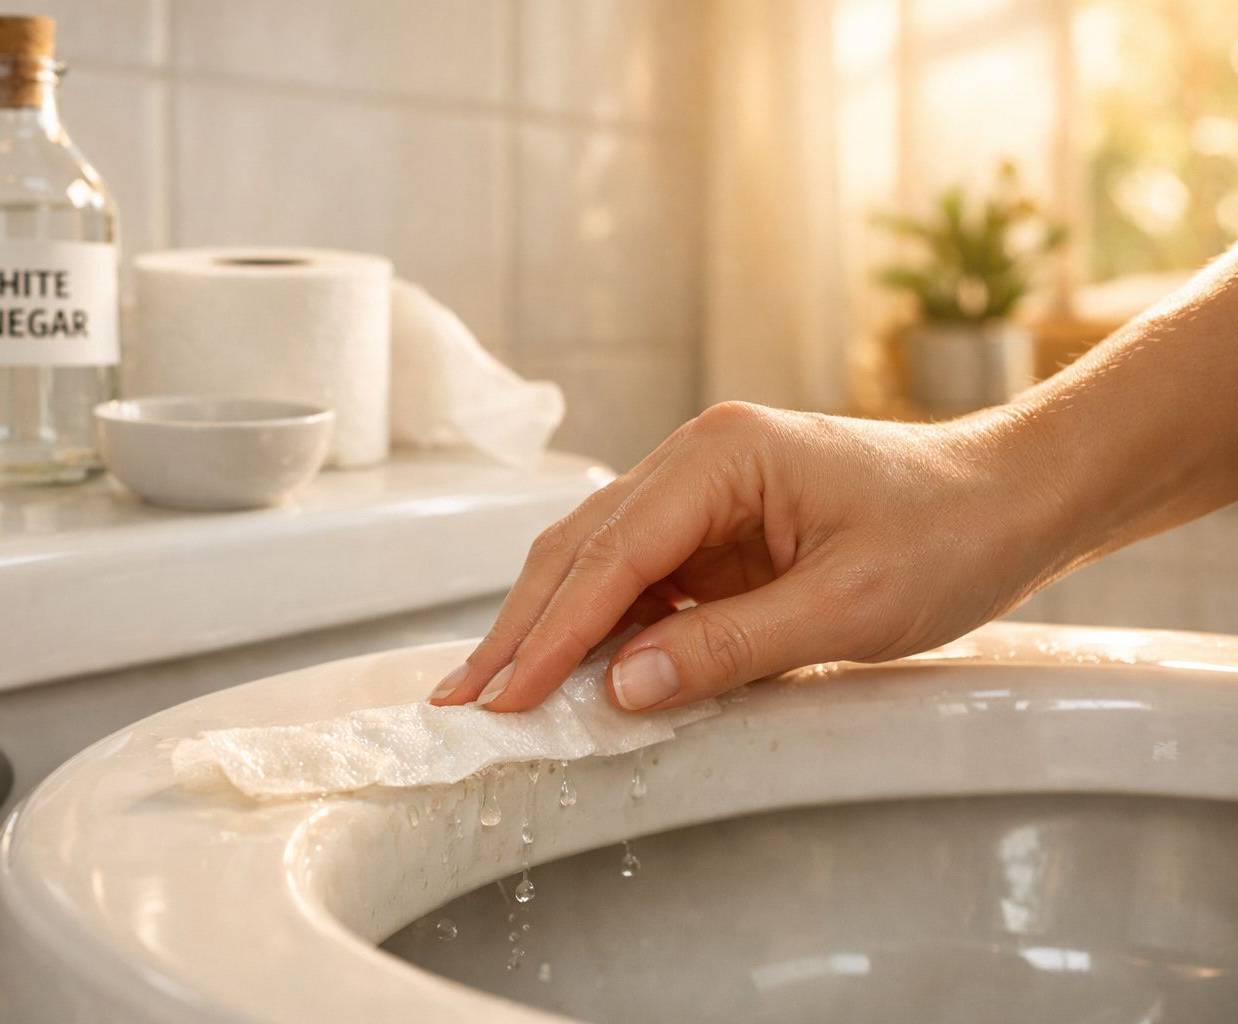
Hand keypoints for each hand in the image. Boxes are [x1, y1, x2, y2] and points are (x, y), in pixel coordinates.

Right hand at [427, 402, 1055, 712]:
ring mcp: (702, 491)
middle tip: (464, 699)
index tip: (508, 696)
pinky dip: (601, 627)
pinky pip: (640, 578)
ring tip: (495, 690)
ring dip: (548, 627)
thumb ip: (729, 647)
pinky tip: (570, 670)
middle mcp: (697, 460)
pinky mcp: (716, 527)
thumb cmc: (947, 533)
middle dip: (522, 627)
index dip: (554, 633)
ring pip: (597, 561)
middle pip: (582, 550)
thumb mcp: (847, 606)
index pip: (613, 554)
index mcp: (722, 455)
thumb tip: (626, 688)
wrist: (1008, 498)